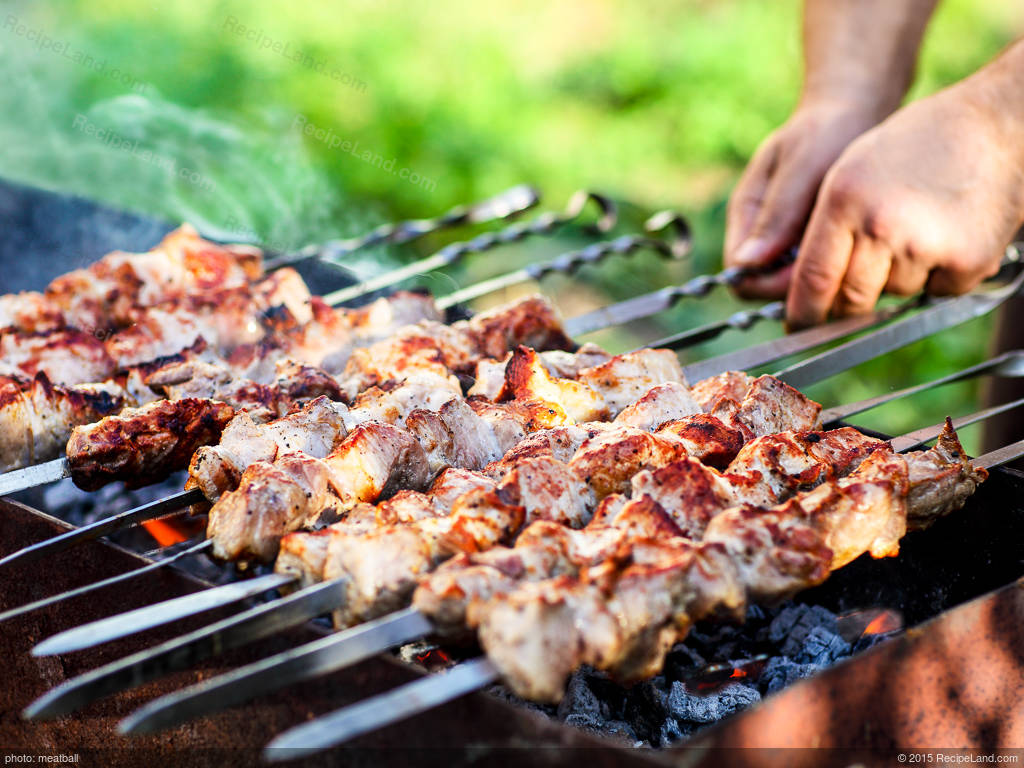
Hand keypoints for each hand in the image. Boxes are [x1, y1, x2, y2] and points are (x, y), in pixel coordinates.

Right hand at [725, 100, 885, 297]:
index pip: (741, 276)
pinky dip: (837, 268)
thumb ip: (776, 213)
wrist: (855, 110)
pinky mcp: (811, 241)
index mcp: (745, 216)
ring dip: (823, 280)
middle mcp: (760, 235)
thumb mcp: (801, 167)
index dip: (771, 285)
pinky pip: (818, 272)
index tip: (814, 273)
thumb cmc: (826, 130)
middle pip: (767, 289)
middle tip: (846, 269)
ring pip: (794, 285)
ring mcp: (785, 240)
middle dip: (801, 287)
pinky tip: (864, 252)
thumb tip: (745, 263)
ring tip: (860, 258)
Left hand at [785, 81, 1023, 328]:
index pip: (812, 277)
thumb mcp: (851, 169)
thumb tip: (780, 277)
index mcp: (844, 199)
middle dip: (845, 306)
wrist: (999, 124)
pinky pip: (935, 293)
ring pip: (892, 295)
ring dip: (895, 279)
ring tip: (914, 233)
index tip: (796, 325)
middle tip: (848, 298)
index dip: (801, 311)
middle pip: (850, 300)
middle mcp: (880, 225)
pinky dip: (938, 277)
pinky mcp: (966, 261)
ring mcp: (924, 245)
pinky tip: (946, 237)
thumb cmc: (917, 143)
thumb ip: (817, 223)